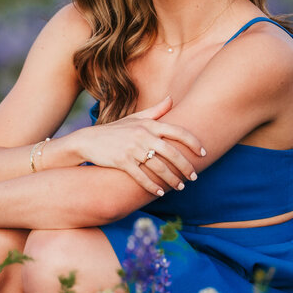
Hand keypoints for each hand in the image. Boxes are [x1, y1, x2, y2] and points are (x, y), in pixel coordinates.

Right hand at [74, 96, 206, 197]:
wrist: (88, 140)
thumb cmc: (116, 130)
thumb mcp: (135, 118)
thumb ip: (155, 111)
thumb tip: (172, 99)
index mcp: (149, 124)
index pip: (178, 132)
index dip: (193, 143)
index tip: (203, 153)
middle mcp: (143, 135)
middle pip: (172, 153)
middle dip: (185, 167)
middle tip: (193, 177)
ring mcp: (132, 149)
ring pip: (159, 168)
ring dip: (172, 180)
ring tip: (180, 187)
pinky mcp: (122, 162)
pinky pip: (141, 177)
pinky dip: (152, 186)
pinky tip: (160, 193)